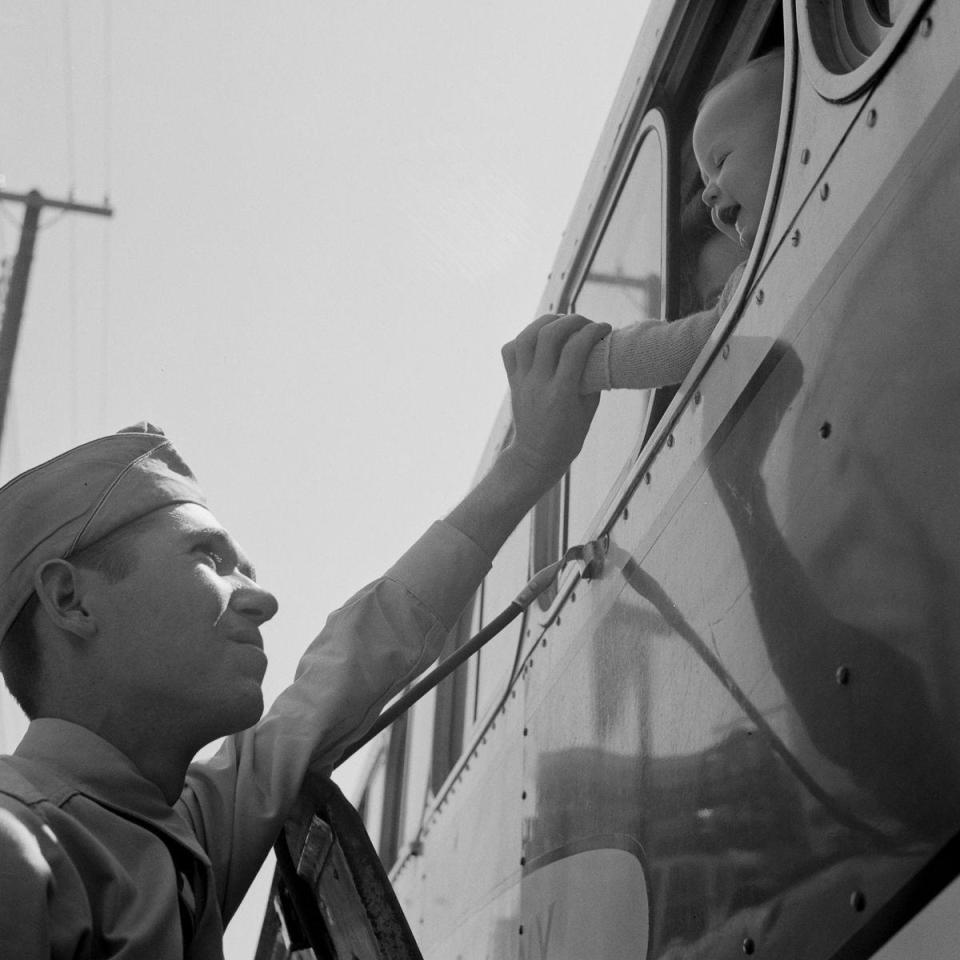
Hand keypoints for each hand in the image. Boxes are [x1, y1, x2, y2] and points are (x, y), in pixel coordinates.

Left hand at [501, 313, 611, 481]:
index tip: (605, 328)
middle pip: (549, 335)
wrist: (536, 457)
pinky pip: (510, 350)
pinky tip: (540, 339)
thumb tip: (598, 351)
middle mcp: (538, 384)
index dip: (593, 331)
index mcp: (561, 393)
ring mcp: (521, 382)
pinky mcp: (512, 382)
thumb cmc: (568, 437)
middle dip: (571, 320)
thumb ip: (592, 380)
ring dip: (545, 322)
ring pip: (525, 337)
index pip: (575, 348)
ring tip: (562, 322)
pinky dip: (524, 337)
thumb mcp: (589, 411)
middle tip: (586, 323)